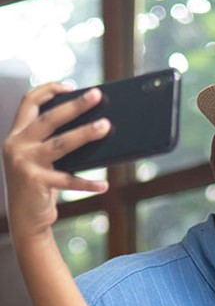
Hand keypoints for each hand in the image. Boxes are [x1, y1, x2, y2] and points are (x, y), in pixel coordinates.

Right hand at [2, 82, 109, 241]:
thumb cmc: (40, 186)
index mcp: (17, 134)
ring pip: (61, 144)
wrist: (25, 219)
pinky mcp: (35, 182)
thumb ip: (55, 144)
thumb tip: (91, 129)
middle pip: (49, 118)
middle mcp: (16, 144)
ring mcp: (24, 162)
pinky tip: (105, 184)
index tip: (71, 85)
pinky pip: (68, 180)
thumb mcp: (43, 160)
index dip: (49, 90)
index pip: (29, 102)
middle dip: (75, 105)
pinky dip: (88, 183)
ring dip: (86, 134)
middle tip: (97, 95)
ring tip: (106, 127)